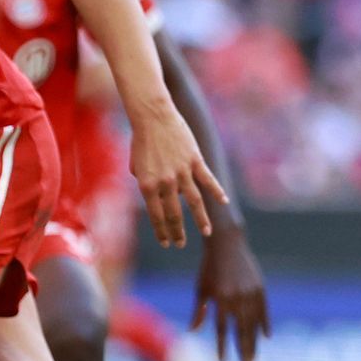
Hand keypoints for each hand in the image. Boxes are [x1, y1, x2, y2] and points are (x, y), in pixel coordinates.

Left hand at [133, 104, 228, 246]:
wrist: (152, 116)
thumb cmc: (141, 139)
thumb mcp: (136, 165)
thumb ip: (146, 181)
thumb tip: (159, 192)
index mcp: (147, 185)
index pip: (156, 216)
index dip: (162, 232)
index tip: (166, 243)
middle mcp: (165, 183)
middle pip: (175, 214)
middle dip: (178, 232)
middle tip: (181, 244)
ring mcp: (181, 172)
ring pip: (194, 201)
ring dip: (201, 219)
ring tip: (207, 232)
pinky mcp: (194, 161)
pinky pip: (208, 180)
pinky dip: (217, 192)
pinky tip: (223, 202)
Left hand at [192, 226, 270, 360]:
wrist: (226, 243)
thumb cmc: (208, 267)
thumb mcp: (201, 288)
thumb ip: (199, 311)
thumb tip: (193, 331)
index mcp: (221, 299)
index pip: (223, 329)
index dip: (223, 347)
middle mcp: (237, 298)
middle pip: (242, 331)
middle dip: (244, 352)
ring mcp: (251, 293)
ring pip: (254, 324)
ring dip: (255, 343)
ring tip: (254, 359)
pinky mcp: (260, 287)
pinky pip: (264, 311)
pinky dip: (265, 324)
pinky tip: (267, 338)